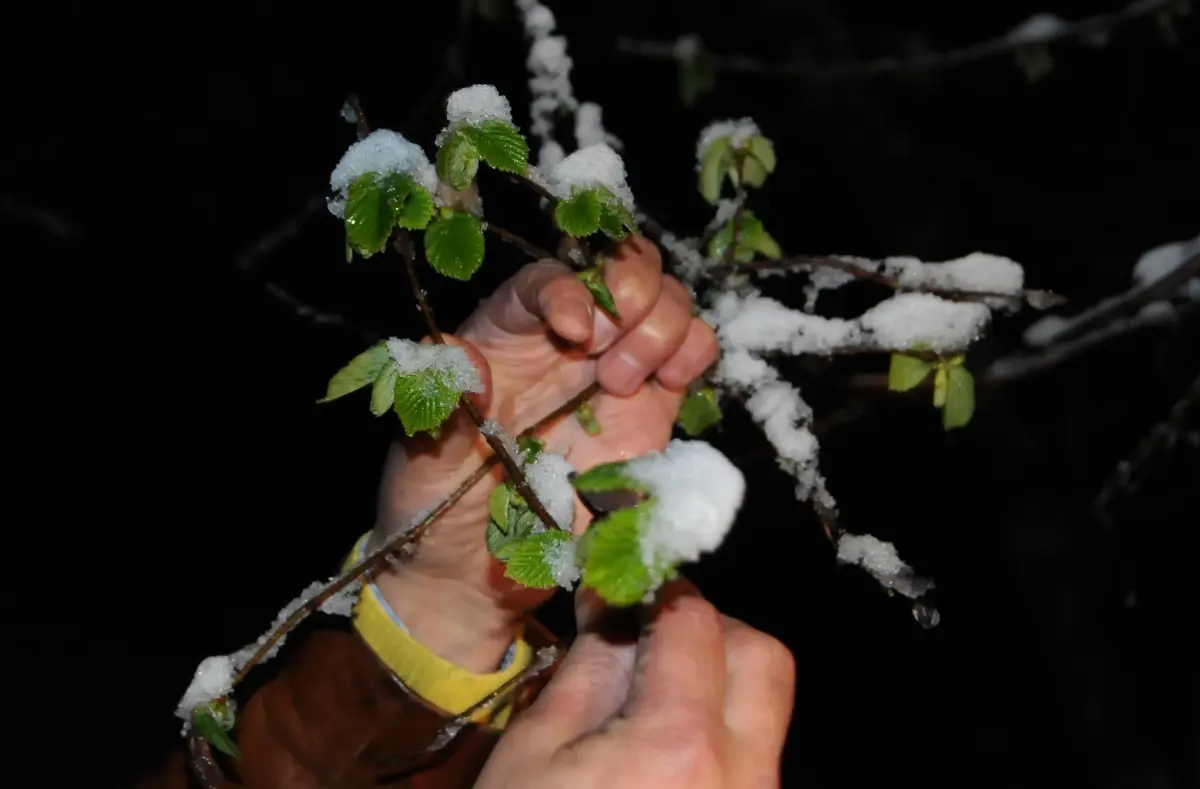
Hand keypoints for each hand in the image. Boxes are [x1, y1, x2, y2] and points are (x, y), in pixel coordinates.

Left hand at [371, 238, 718, 668]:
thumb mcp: (426, 460)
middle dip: (630, 290)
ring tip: (624, 383)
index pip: (542, 279)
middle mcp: (562, 340)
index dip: (566, 287)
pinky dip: (693, 349)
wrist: (477, 572)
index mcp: (502, 338)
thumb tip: (463, 357)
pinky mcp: (651, 407)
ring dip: (660, 324)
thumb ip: (446, 408)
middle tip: (609, 357)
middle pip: (618, 265)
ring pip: (664, 298)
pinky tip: (668, 383)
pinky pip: (691, 349)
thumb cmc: (435, 509)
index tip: (574, 330)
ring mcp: (612, 368)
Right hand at [476, 582, 794, 788]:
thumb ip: (592, 666)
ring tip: (647, 699)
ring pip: (765, 711)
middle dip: (712, 630)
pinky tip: (659, 750)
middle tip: (649, 639)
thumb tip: (616, 600)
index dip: (659, 590)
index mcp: (681, 748)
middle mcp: (743, 777)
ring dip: (717, 681)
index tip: (625, 587)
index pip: (695, 623)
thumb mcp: (537, 752)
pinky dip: (716, 732)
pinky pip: (752, 757)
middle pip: (762, 659)